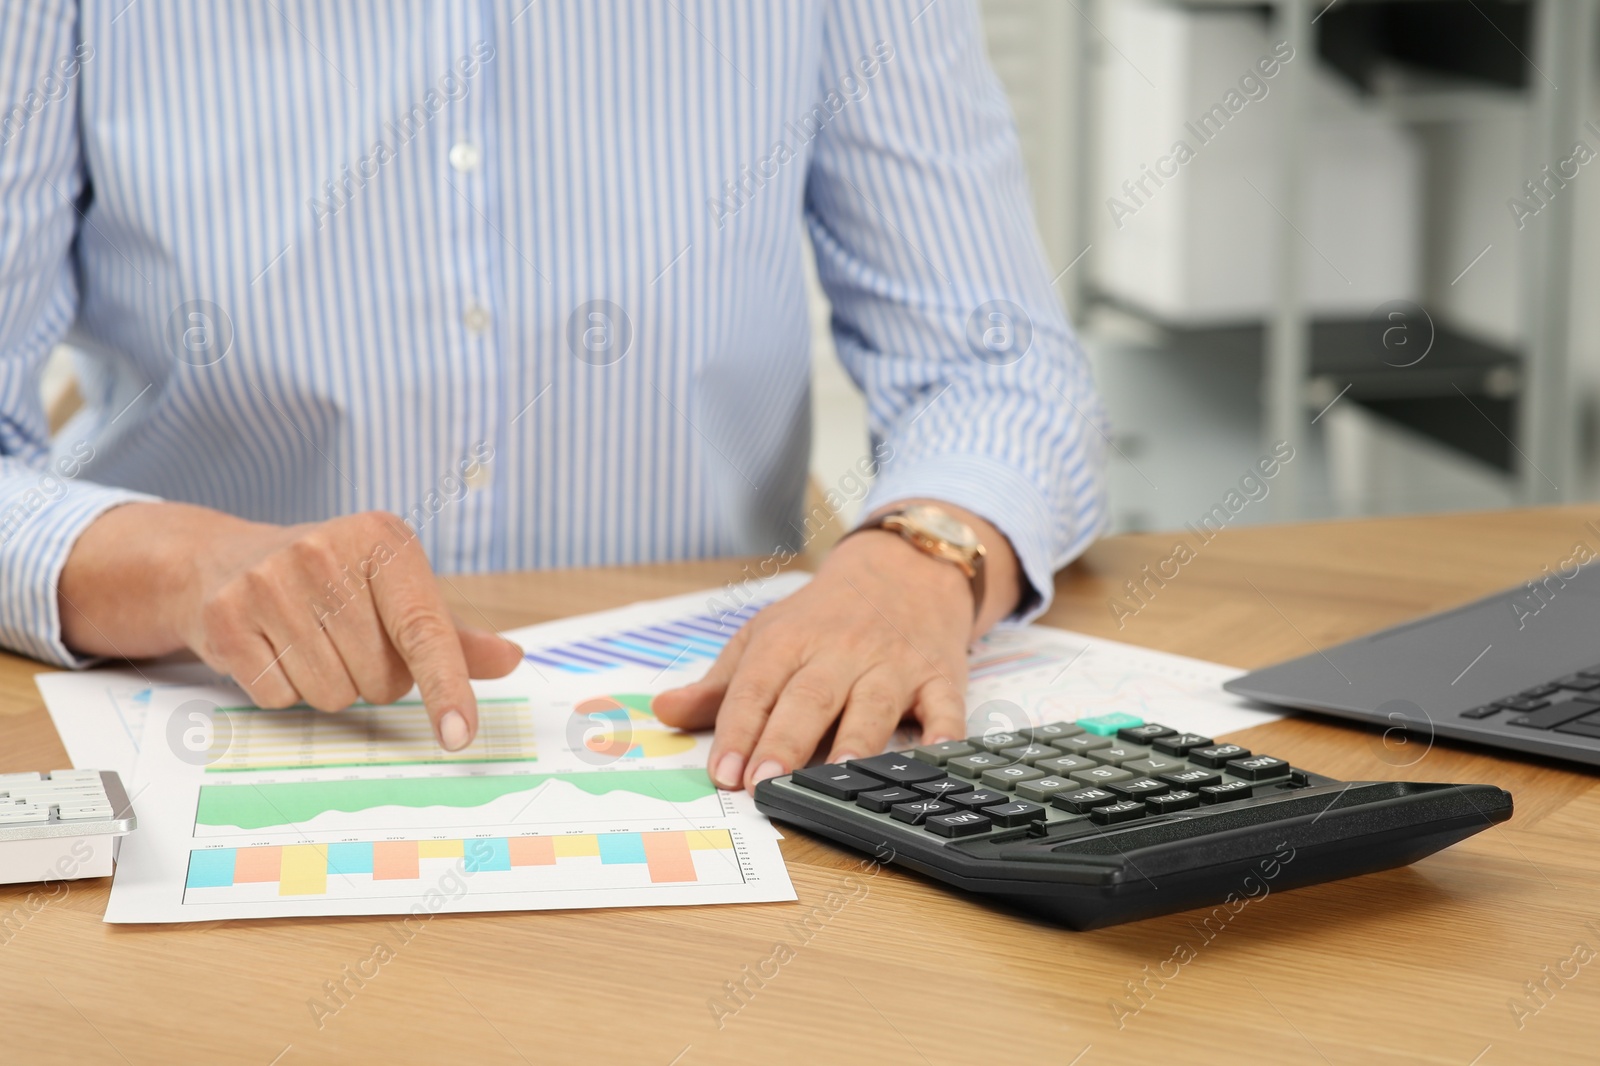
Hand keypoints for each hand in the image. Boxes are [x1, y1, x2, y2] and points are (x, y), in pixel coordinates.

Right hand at [59, 503, 522, 748]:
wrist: (223, 560)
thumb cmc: (332, 582)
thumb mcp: (396, 591)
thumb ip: (453, 636)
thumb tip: (511, 658)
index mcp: (383, 540)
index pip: (425, 630)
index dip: (446, 687)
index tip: (460, 733)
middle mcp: (325, 552)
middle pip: (380, 678)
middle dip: (375, 679)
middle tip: (349, 642)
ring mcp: (270, 582)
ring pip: (333, 695)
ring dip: (332, 687)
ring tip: (312, 643)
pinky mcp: (226, 616)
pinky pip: (280, 698)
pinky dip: (285, 690)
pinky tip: (274, 648)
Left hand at [653, 503, 1019, 789]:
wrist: (905, 568)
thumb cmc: (825, 617)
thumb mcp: (766, 636)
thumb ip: (719, 684)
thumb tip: (663, 711)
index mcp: (789, 641)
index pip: (756, 687)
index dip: (737, 730)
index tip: (722, 773)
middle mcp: (840, 652)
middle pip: (809, 698)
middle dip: (785, 741)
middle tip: (764, 782)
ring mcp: (893, 665)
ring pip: (873, 704)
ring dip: (857, 740)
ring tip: (839, 775)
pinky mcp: (940, 677)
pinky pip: (946, 708)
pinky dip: (944, 734)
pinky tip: (934, 759)